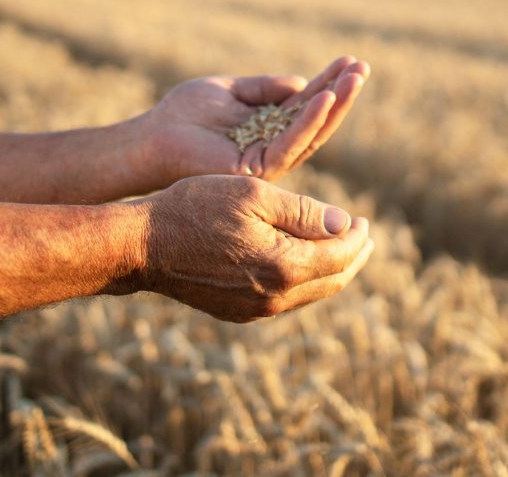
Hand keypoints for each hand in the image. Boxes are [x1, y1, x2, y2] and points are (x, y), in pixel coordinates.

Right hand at [124, 175, 373, 322]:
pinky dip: (303, 280)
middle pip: (332, 281)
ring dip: (330, 270)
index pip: (340, 255)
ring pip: (310, 294)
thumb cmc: (195, 208)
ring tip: (339, 248)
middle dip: (353, 257)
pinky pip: (286, 300)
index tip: (364, 219)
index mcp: (284, 267)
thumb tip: (345, 225)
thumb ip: (304, 212)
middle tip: (364, 237)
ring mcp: (255, 310)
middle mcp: (275, 298)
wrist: (143, 246)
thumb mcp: (254, 195)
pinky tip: (301, 262)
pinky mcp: (238, 312)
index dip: (357, 237)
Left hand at [146, 56, 369, 183]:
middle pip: (317, 121)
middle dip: (341, 94)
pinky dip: (308, 121)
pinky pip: (290, 143)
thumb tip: (302, 82)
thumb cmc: (184, 113)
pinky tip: (324, 98)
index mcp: (269, 127)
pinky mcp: (257, 168)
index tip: (350, 61)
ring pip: (311, 133)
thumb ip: (264, 87)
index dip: (329, 83)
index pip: (307, 104)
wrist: (152, 137)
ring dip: (334, 105)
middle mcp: (274, 146)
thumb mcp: (230, 89)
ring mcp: (268, 160)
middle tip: (363, 68)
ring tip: (353, 79)